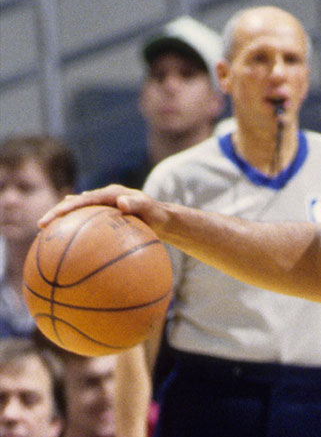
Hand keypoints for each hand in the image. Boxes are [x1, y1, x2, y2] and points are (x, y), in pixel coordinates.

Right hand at [38, 184, 165, 229]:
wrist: (163, 219)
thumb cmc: (158, 215)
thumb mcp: (151, 209)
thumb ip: (137, 204)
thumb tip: (121, 202)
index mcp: (110, 193)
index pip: (84, 200)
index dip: (67, 207)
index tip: (54, 216)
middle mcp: (103, 198)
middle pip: (74, 204)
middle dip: (56, 213)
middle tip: (41, 225)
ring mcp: (102, 207)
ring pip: (76, 212)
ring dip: (61, 220)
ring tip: (45, 233)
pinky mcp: (103, 217)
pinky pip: (85, 223)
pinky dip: (74, 229)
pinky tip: (64, 243)